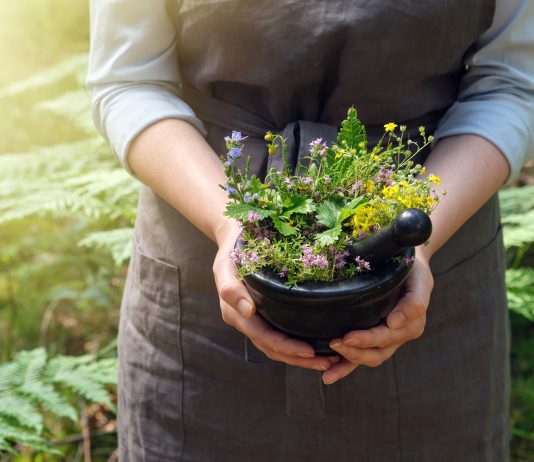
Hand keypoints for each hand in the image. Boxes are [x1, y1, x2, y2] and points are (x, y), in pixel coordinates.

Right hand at [213, 220, 339, 370]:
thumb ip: (231, 289)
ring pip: (277, 347)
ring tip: (329, 361)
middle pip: (273, 348)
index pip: (264, 337)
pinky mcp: (263, 314)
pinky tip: (317, 345)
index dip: (286, 347)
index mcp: (235, 313)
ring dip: (301, 358)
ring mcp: (254, 319)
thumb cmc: (232, 249)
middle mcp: (245, 320)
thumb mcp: (226, 265)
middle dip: (299, 359)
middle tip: (328, 364)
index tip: (310, 352)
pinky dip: (297, 344)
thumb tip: (248, 311)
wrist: (234, 237)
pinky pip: (279, 334)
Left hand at [322, 248, 433, 384]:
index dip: (368, 339)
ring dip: (348, 362)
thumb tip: (394, 323)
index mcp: (412, 323)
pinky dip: (345, 367)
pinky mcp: (374, 338)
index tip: (348, 337)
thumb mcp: (419, 280)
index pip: (388, 336)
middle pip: (377, 352)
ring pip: (369, 358)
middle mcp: (400, 334)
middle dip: (354, 351)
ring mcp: (388, 339)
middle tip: (333, 343)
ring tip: (327, 367)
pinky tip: (328, 375)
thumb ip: (413, 302)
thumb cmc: (412, 269)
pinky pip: (361, 356)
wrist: (406, 262)